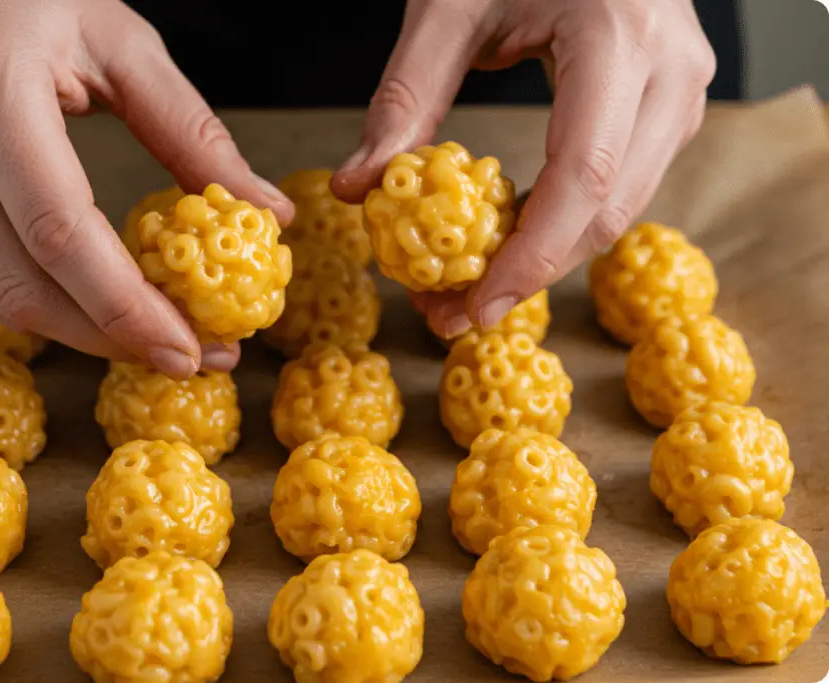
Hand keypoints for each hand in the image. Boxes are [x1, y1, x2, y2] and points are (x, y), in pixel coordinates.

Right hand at [0, 0, 293, 376]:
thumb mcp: (121, 43)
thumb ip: (192, 132)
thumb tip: (266, 210)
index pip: (60, 232)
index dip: (128, 308)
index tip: (191, 349)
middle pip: (24, 286)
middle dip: (113, 339)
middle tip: (188, 357)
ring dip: (81, 332)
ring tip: (153, 336)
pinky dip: (41, 300)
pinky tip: (94, 302)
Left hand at [332, 0, 715, 337]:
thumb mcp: (448, 6)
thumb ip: (404, 99)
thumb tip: (357, 188)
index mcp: (617, 35)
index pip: (582, 178)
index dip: (529, 258)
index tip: (472, 309)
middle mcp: (671, 69)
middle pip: (608, 210)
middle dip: (530, 275)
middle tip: (451, 313)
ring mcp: (682, 88)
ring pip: (621, 209)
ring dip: (547, 258)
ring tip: (468, 286)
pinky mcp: (669, 104)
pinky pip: (623, 185)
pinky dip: (564, 223)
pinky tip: (508, 239)